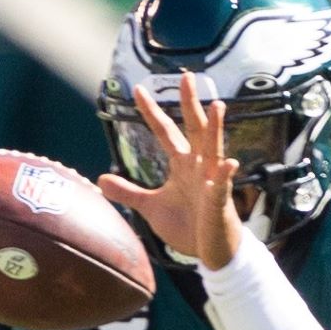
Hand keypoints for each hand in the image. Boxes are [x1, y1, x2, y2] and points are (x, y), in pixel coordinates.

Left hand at [96, 75, 245, 270]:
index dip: (152, 112)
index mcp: (181, 164)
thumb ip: (128, 192)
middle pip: (193, 129)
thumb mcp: (150, 207)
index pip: (165, 131)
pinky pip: (223, 187)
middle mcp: (198, 166)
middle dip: (189, 104)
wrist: (209, 251)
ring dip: (215, 128)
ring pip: (214, 149)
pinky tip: (229, 163)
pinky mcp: (220, 202)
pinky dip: (225, 175)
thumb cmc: (186, 226)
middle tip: (186, 77)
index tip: (139, 90)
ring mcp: (211, 181)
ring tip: (215, 105)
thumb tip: (101, 178)